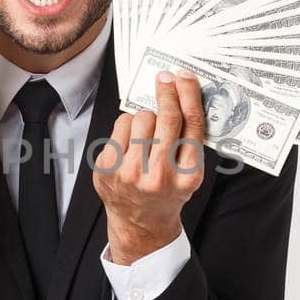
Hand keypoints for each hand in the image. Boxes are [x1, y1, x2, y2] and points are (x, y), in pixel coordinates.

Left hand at [92, 69, 206, 264]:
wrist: (140, 221)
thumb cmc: (167, 191)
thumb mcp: (189, 172)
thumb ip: (190, 139)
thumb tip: (182, 93)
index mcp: (187, 175)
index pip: (191, 124)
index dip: (188, 94)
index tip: (183, 77)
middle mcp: (159, 175)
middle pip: (167, 117)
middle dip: (167, 92)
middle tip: (165, 78)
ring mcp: (130, 172)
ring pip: (142, 117)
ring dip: (146, 116)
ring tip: (147, 133)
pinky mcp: (108, 167)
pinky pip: (121, 125)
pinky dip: (128, 125)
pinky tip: (131, 141)